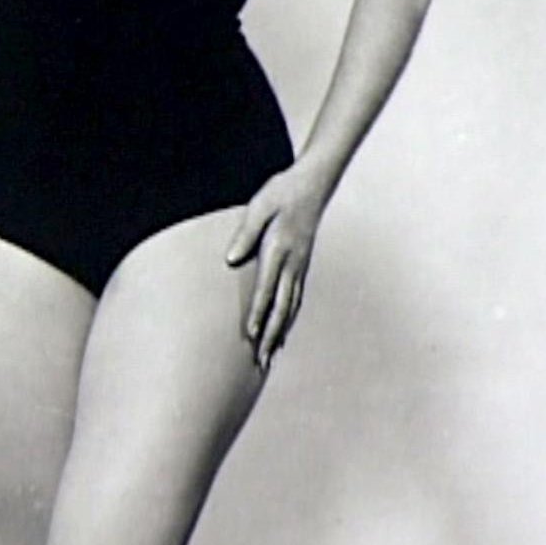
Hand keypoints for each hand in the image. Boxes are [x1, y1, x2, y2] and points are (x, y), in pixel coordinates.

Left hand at [225, 163, 330, 373]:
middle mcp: (293, 263)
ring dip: (281, 332)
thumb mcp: (259, 205)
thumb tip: (231, 258)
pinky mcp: (302, 265)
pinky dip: (290, 317)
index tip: (251, 335)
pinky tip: (284, 330)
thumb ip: (246, 232)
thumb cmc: (282, 191)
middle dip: (271, 335)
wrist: (313, 183)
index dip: (258, 313)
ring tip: (270, 355)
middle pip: (282, 307)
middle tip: (261, 361)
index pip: (267, 288)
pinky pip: (296, 297)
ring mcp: (300, 266)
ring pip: (291, 306)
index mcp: (280, 249)